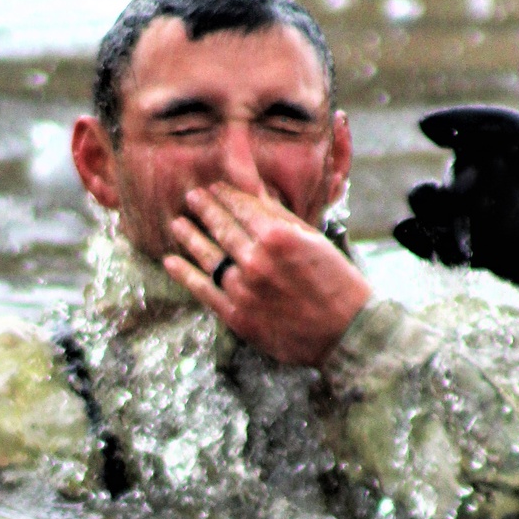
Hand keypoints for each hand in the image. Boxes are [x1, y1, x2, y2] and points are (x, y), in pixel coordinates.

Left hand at [163, 183, 372, 366]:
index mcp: (277, 237)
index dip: (226, 195)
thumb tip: (256, 193)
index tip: (214, 187)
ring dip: (189, 237)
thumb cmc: (337, 281)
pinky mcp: (237, 316)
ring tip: (177, 224)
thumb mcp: (313, 240)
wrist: (347, 331)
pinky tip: (171, 261)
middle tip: (191, 197)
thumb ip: (281, 217)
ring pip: (208, 256)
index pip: (243, 208)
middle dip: (204, 209)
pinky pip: (204, 291)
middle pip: (222, 228)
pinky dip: (184, 275)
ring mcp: (244, 289)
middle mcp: (256, 260)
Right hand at [393, 55, 518, 311]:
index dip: (455, 125)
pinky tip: (411, 234)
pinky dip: (421, 241)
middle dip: (442, 178)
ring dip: (430, 210)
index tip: (429, 128)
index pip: (479, 128)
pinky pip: (441, 245)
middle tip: (446, 190)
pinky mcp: (476, 249)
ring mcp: (479, 214)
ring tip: (432, 214)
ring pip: (439, 208)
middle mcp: (489, 177)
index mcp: (511, 145)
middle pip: (452, 173)